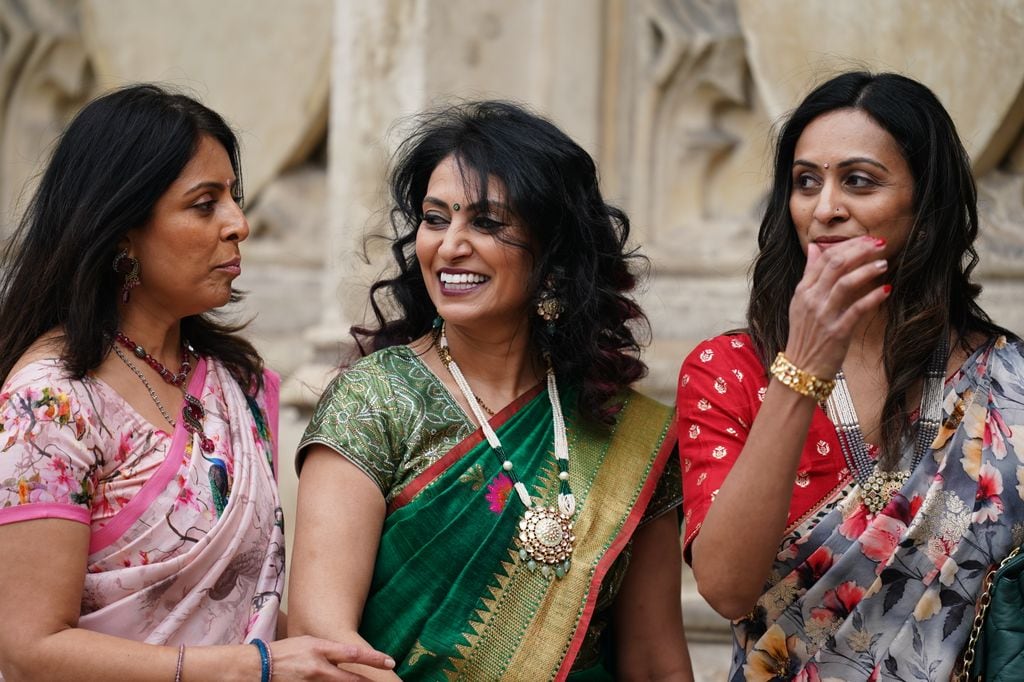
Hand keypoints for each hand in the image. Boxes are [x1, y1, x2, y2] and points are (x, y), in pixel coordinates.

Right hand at [268, 636, 395, 680]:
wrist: (258, 667)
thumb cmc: (286, 651)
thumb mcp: (310, 642)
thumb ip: (330, 651)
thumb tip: (350, 656)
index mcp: (320, 649)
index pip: (353, 653)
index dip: (374, 658)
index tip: (390, 662)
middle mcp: (318, 669)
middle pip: (351, 680)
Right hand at [785, 236, 890, 377]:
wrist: (801, 368)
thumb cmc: (805, 335)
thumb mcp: (800, 301)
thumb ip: (809, 274)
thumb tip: (814, 248)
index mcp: (803, 290)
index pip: (825, 258)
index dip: (848, 245)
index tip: (866, 240)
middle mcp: (811, 299)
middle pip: (836, 264)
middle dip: (860, 251)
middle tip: (880, 244)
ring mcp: (823, 315)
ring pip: (846, 283)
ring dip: (868, 270)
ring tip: (884, 264)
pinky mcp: (837, 331)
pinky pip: (857, 309)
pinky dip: (873, 297)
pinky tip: (886, 290)